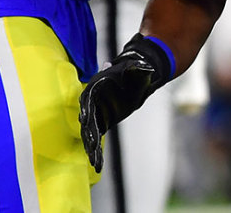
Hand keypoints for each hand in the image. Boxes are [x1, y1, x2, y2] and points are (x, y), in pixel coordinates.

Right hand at [78, 34, 171, 171]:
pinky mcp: (100, 123)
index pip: (88, 100)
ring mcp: (95, 115)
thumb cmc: (135, 72)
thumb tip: (144, 66)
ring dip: (91, 147)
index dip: (86, 110)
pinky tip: (97, 164)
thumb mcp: (138, 70)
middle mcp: (91, 103)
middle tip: (91, 146)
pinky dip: (96, 151)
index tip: (85, 121)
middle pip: (87, 120)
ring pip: (90, 133)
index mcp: (95, 88)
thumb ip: (138, 69)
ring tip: (94, 162)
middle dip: (89, 134)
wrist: (135, 79)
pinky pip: (96, 138)